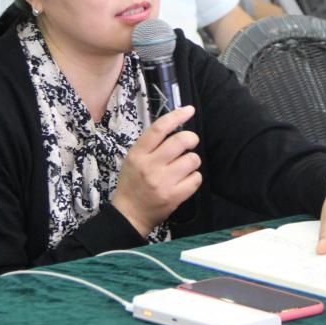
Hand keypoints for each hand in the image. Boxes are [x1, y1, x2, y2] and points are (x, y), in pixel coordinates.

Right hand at [111, 106, 201, 236]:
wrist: (129, 214)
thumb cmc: (132, 183)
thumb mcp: (133, 159)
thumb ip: (151, 145)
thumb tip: (176, 128)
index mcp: (138, 154)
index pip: (159, 128)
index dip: (177, 116)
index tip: (189, 110)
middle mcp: (150, 166)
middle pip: (181, 141)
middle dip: (191, 139)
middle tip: (190, 143)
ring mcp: (163, 182)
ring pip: (192, 159)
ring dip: (192, 160)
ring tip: (185, 166)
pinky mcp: (174, 196)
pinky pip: (196, 178)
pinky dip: (194, 178)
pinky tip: (185, 180)